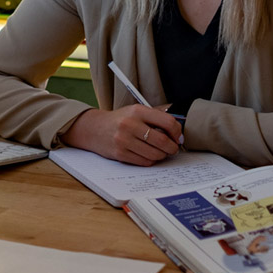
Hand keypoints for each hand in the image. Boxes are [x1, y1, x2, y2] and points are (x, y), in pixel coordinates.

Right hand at [64, 105, 182, 164]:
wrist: (95, 129)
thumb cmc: (120, 120)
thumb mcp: (136, 111)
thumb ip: (156, 117)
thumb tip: (178, 130)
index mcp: (138, 111)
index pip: (167, 122)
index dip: (177, 132)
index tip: (178, 137)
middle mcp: (131, 124)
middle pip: (163, 141)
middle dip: (172, 148)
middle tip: (173, 149)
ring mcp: (124, 140)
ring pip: (155, 154)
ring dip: (162, 156)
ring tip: (160, 152)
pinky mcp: (120, 153)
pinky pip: (144, 162)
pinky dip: (150, 160)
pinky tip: (148, 155)